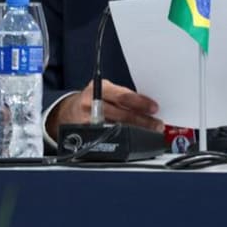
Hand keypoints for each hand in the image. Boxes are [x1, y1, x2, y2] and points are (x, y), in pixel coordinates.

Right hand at [46, 79, 162, 139]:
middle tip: (156, 125)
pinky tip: (132, 139)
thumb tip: (148, 107)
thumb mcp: (106, 91)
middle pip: (121, 115)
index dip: (140, 103)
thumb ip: (123, 97)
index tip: (154, 108)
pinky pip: (107, 137)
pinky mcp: (86, 133)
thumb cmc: (93, 99)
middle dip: (142, 121)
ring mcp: (88, 120)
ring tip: (149, 132)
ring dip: (136, 131)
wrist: (69, 111)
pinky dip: (123, 138)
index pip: (122, 96)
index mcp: (98, 88)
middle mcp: (91, 103)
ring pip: (116, 128)